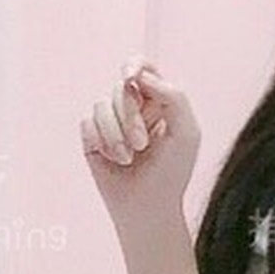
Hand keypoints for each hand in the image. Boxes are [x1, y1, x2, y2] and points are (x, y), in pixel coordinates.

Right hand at [81, 58, 200, 236]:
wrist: (149, 207)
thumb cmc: (171, 173)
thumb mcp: (186, 132)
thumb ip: (173, 95)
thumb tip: (139, 75)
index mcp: (157, 101)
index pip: (142, 68)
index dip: (134, 66)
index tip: (131, 78)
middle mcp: (132, 107)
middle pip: (121, 87)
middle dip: (130, 115)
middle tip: (143, 144)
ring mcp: (110, 121)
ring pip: (102, 105)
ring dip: (117, 135)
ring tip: (129, 158)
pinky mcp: (92, 137)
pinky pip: (88, 123)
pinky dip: (102, 142)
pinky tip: (115, 160)